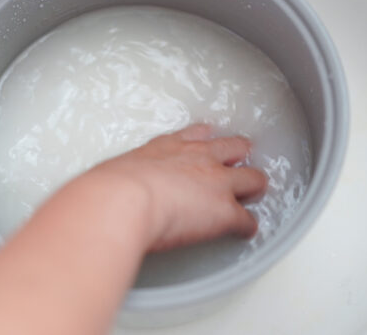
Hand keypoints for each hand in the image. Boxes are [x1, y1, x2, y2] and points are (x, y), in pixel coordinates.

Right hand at [90, 124, 267, 251]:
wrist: (123, 201)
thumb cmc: (112, 187)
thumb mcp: (118, 170)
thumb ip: (127, 175)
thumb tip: (117, 187)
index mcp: (170, 147)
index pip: (196, 135)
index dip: (207, 139)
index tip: (210, 138)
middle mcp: (199, 158)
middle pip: (234, 148)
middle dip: (240, 156)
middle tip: (241, 165)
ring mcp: (217, 183)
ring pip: (253, 179)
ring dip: (254, 188)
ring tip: (253, 195)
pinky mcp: (226, 211)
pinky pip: (248, 220)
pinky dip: (247, 227)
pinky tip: (245, 231)